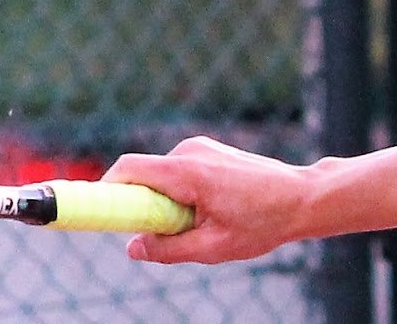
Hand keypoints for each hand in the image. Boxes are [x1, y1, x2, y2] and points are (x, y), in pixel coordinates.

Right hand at [101, 136, 310, 263]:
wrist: (302, 197)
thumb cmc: (262, 222)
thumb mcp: (213, 247)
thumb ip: (168, 249)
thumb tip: (133, 249)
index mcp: (187, 171)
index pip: (128, 169)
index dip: (105, 190)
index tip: (94, 211)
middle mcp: (189, 150)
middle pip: (143, 176)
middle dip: (142, 207)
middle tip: (163, 235)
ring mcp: (200, 147)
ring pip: (161, 177)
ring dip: (165, 203)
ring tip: (202, 224)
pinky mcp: (208, 151)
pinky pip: (177, 173)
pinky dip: (180, 194)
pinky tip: (211, 211)